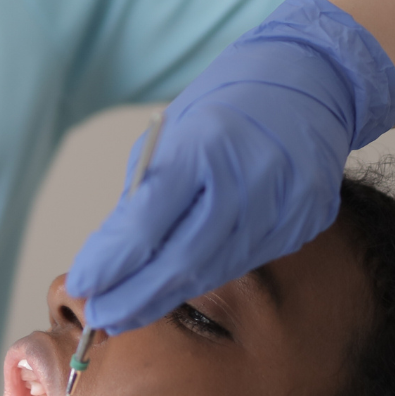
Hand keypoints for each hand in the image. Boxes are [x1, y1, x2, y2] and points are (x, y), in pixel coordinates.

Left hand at [68, 0, 394, 333]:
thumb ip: (146, 194)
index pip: (146, 223)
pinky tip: (179, 285)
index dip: (111, 263)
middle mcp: (248, 179)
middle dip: (134, 297)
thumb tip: (111, 256)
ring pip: (215, 269)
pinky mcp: (306, 221)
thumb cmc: (230, 100)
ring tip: (128, 311)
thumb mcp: (173, 133)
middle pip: (182, 261)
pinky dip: (207, 274)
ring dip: (167, 296)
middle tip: (99, 317)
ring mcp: (283, 205)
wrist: (313, 77)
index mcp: (204, 146)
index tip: (81, 286)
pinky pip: (247, 259)